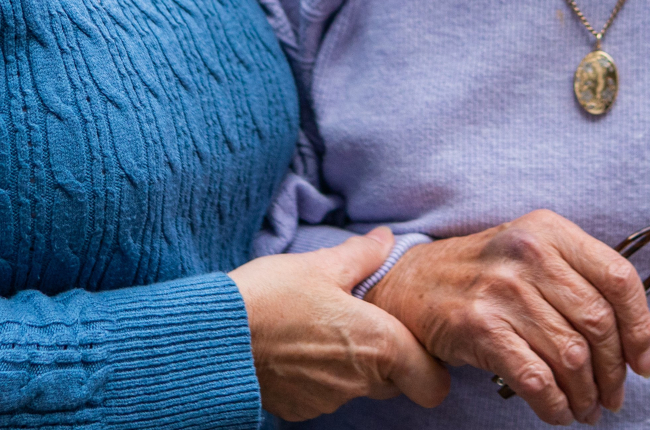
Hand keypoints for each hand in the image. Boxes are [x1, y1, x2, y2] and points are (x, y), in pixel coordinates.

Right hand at [230, 228, 449, 420]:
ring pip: (359, 388)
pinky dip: (319, 376)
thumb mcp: (320, 265)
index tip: (415, 342)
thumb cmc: (271, 297)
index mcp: (378, 344)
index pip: (433, 384)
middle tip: (364, 324)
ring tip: (322, 330)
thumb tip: (385, 239)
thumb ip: (361, 255)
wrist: (216, 338)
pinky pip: (325, 395)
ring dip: (351, 366)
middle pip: (396, 384)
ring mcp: (328, 400)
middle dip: (389, 360)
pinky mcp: (299, 410)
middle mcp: (360, 381)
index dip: (430, 366)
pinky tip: (297, 347)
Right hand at [366, 210, 649, 425]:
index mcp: (551, 231)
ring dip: (586, 395)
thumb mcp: (538, 261)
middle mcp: (528, 253)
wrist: (410, 284)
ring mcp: (501, 289)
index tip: (644, 361)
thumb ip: (591, 288)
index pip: (618, 277)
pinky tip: (559, 412)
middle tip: (614, 397)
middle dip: (614, 371)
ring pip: (570, 356)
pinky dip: (555, 404)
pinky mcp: (478, 327)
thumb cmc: (484, 274)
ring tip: (588, 409)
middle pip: (598, 322)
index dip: (640, 326)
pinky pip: (535, 378)